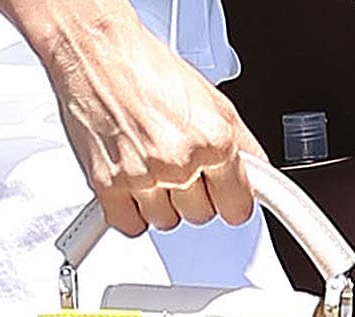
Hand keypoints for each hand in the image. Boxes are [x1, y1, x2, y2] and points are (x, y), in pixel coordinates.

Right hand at [4, 0, 268, 234]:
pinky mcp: (109, 187)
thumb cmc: (148, 67)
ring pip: (166, 222)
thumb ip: (239, 142)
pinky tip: (131, 180)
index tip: (224, 195)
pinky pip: (132, 226)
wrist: (98, 52)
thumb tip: (256, 174)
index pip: (238, 208)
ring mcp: (144, 176)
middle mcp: (179, 161)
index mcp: (213, 140)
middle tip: (177, 162)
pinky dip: (131, 212)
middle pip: (200, 217)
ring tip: (150, 161)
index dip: (230, 200)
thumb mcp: (211, 99)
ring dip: (160, 201)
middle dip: (192, 196)